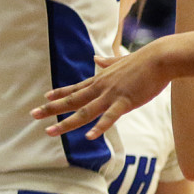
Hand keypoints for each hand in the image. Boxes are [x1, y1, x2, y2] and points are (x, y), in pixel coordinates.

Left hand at [32, 45, 169, 138]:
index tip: (44, 98)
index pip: (76, 88)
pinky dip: (99, 127)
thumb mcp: (122, 61)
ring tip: (50, 131)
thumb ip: (108, 61)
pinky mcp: (125, 101)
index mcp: (102, 79)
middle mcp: (101, 87)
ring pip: (84, 111)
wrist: (160, 58)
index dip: (59, 93)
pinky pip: (110, 117)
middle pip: (72, 100)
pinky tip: (89, 136)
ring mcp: (111, 95)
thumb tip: (96, 58)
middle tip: (33, 115)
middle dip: (51, 108)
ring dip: (66, 123)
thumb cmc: (145, 61)